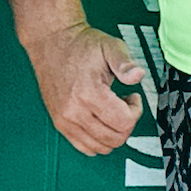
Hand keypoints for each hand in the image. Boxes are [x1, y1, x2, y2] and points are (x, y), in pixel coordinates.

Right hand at [24, 22, 146, 155]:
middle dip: (127, 123)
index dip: (136, 111)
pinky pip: (84, 147)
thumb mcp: (110, 46)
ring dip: (114, 133)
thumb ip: (125, 63)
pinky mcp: (59, 123)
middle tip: (125, 104)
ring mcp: (64, 120)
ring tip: (112, 111)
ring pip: (100, 147)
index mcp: (88, 93)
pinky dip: (99, 140)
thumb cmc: (81, 45)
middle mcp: (74, 111)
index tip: (133, 97)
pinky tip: (101, 120)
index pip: (124, 122)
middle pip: (114, 138)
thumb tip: (137, 75)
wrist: (52, 43)